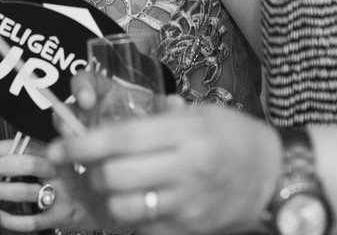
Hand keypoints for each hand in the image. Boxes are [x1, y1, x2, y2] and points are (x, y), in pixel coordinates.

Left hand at [0, 137, 102, 231]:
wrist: (115, 205)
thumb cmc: (90, 177)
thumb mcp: (80, 154)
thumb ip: (59, 140)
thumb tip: (35, 128)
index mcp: (64, 154)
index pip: (30, 145)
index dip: (4, 146)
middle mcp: (63, 174)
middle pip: (29, 164)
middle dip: (1, 165)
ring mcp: (62, 198)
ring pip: (26, 192)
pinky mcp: (61, 219)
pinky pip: (32, 221)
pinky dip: (11, 220)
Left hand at [48, 100, 280, 234]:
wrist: (277, 177)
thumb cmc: (236, 137)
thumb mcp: (201, 114)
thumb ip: (160, 119)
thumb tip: (110, 122)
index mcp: (186, 133)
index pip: (121, 139)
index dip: (83, 145)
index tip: (59, 146)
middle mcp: (186, 168)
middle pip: (115, 177)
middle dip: (92, 173)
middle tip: (92, 167)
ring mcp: (188, 203)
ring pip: (124, 208)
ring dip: (109, 198)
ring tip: (113, 187)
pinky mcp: (190, 229)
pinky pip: (145, 229)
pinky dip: (134, 219)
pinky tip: (139, 205)